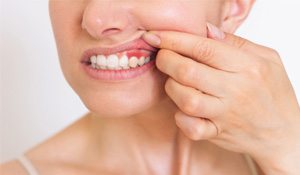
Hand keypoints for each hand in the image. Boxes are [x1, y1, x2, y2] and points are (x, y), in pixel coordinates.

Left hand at [143, 23, 299, 173]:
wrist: (284, 132)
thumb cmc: (274, 93)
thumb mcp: (267, 59)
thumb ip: (236, 42)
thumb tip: (205, 30)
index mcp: (248, 67)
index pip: (204, 48)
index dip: (174, 39)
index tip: (156, 36)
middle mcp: (235, 90)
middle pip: (188, 72)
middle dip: (166, 60)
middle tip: (162, 56)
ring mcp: (225, 114)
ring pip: (186, 99)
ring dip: (171, 87)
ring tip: (174, 81)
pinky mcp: (217, 133)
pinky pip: (191, 128)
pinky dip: (180, 118)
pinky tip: (182, 110)